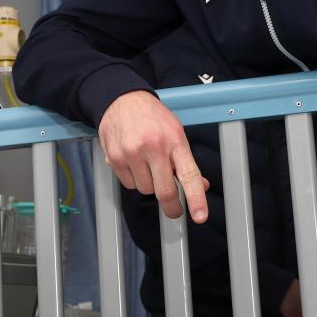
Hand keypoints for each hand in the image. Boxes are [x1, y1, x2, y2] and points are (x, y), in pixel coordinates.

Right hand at [98, 91, 208, 222]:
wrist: (122, 100)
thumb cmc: (152, 117)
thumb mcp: (176, 133)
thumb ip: (186, 161)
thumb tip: (200, 186)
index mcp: (175, 140)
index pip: (189, 175)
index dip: (196, 199)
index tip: (200, 216)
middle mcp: (153, 147)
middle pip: (164, 192)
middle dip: (171, 206)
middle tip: (174, 209)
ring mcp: (132, 153)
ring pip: (145, 190)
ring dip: (149, 184)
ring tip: (146, 164)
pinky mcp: (115, 158)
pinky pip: (129, 184)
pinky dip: (133, 179)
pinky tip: (133, 161)